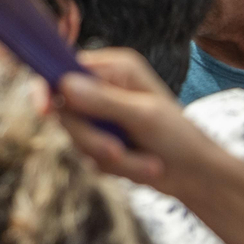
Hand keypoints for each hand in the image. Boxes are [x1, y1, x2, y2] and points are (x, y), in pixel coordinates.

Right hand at [52, 47, 225, 196]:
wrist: (198, 177)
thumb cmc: (179, 139)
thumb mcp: (142, 117)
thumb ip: (102, 101)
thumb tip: (63, 84)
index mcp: (116, 67)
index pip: (66, 68)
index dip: (49, 88)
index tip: (44, 110)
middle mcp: (106, 86)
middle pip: (67, 111)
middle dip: (93, 139)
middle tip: (119, 152)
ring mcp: (103, 114)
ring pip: (77, 138)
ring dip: (110, 158)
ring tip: (147, 163)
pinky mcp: (104, 139)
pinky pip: (89, 156)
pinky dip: (115, 168)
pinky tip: (142, 167)